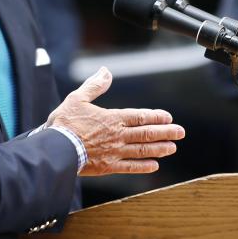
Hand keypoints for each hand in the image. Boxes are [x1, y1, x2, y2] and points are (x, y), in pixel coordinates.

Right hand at [47, 67, 184, 174]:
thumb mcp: (77, 98)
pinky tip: (154, 165)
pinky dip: (143, 166)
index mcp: (112, 118)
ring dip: (159, 148)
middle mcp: (118, 135)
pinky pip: (130, 167)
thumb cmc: (65, 123)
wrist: (57, 148)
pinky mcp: (108, 166)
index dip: (156, 117)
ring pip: (142, 150)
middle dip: (166, 132)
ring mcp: (115, 152)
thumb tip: (106, 71)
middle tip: (180, 133)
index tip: (169, 118)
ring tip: (172, 148)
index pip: (140, 117)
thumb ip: (94, 86)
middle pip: (147, 133)